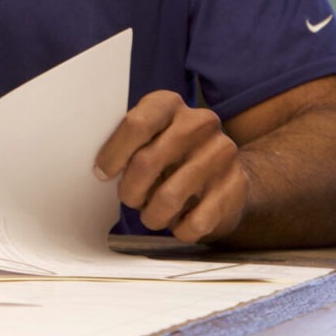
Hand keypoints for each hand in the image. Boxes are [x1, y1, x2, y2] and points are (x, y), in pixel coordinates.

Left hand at [95, 90, 248, 242]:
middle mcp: (200, 123)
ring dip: (152, 216)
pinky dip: (180, 230)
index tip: (101, 173)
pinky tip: (180, 223)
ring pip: (168, 198)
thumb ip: (127, 144)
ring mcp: (222, 153)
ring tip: (152, 214)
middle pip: (146, 163)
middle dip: (129, 191)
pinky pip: (195, 222)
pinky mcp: (236, 186)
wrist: (231, 172)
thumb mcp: (151, 137)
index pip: (136, 124)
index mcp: (170, 104)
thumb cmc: (173, 155)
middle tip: (130, 199)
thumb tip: (99, 170)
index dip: (113, 154)